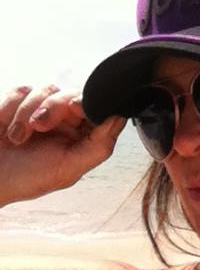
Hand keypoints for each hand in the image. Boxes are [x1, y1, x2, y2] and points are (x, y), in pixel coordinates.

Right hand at [0, 85, 125, 206]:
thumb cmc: (26, 179)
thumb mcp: (67, 169)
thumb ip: (98, 147)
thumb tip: (119, 120)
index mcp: (82, 140)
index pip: (98, 113)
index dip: (90, 104)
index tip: (77, 107)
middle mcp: (66, 124)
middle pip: (74, 96)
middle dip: (55, 107)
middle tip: (39, 125)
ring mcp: (42, 112)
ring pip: (48, 90)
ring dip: (28, 113)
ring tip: (17, 138)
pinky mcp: (19, 104)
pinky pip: (23, 91)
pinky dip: (12, 109)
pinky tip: (7, 131)